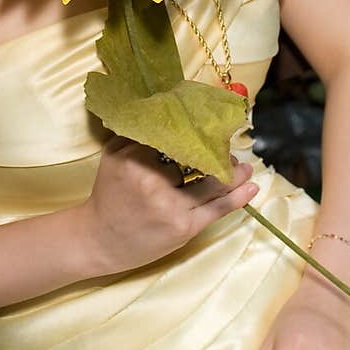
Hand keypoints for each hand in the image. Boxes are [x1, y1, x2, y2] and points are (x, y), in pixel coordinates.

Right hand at [82, 135, 258, 276]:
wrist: (99, 240)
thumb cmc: (109, 194)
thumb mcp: (114, 155)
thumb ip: (138, 132)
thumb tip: (168, 109)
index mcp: (134, 159)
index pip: (176, 137)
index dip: (196, 131)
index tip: (210, 125)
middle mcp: (153, 181)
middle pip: (197, 159)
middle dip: (217, 151)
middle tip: (227, 147)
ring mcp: (170, 207)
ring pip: (212, 184)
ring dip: (234, 173)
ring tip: (244, 167)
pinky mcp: (184, 228)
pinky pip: (216, 209)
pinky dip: (238, 197)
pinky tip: (251, 187)